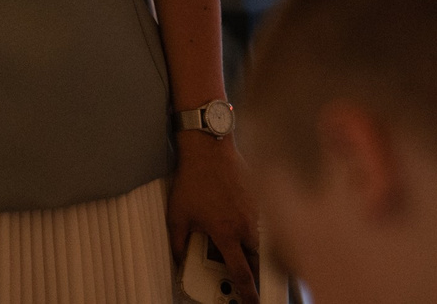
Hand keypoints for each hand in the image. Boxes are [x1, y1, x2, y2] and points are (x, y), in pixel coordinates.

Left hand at [166, 134, 256, 300]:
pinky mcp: (257, 198)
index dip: (247, 292)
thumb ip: (178, 242)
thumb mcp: (177, 214)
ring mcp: (254, 211)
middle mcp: (244, 225)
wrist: (209, 148)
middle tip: (251, 282)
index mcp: (226, 234)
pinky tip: (241, 222)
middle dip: (255, 274)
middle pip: (256, 260)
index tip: (251, 301)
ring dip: (253, 250)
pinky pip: (260, 222)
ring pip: (259, 241)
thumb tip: (179, 258)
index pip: (241, 273)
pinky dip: (253, 229)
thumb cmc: (193, 178)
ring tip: (243, 252)